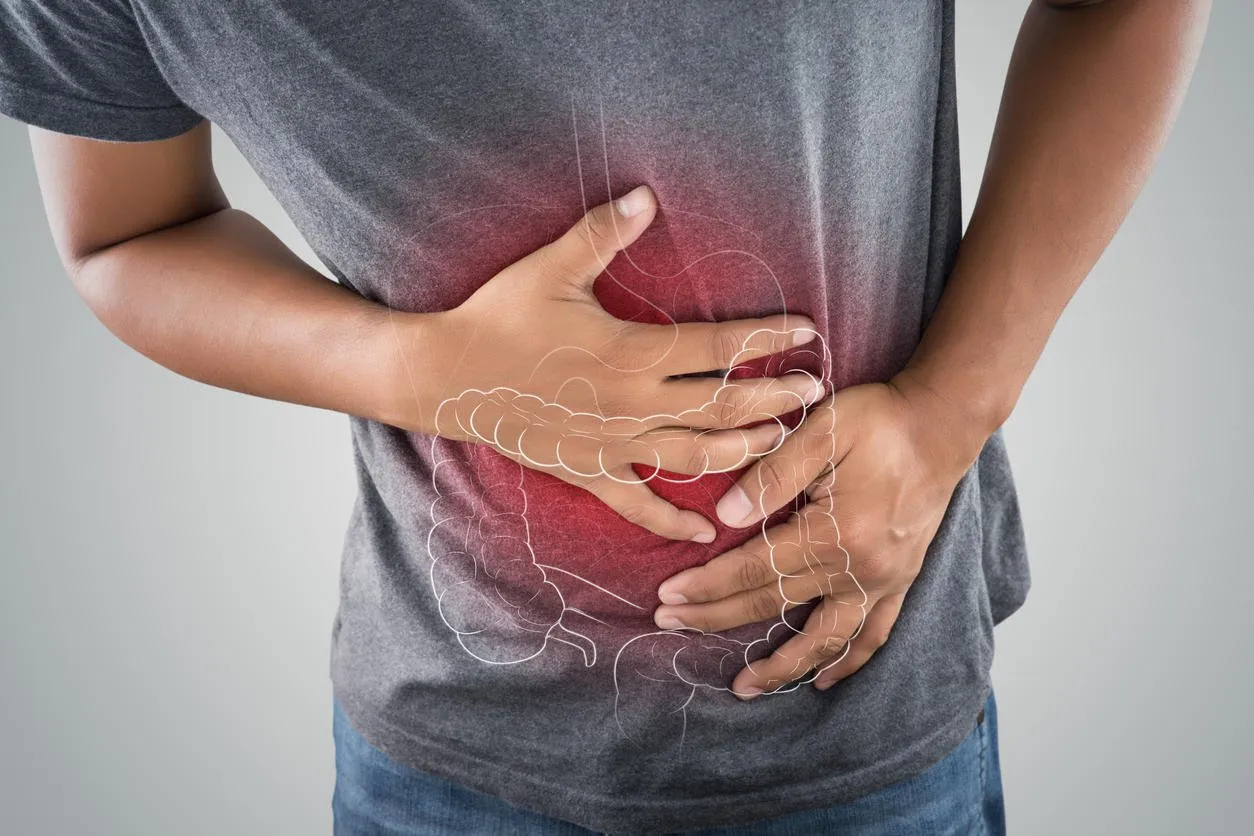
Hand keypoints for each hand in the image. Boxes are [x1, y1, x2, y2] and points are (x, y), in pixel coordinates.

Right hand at [390, 185, 822, 542]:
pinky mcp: (590, 472)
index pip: (718, 349)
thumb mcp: (551, 267)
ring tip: (782, 443)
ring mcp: (614, 445)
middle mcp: (633, 405)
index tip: (807, 331)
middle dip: (775, 401)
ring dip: (744, 452)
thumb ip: (603, 232)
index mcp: (631, 352)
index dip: (767, 339)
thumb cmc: (499, 316)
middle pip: (722, 408)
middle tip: (816, 393)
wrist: (447, 376)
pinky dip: (674, 523)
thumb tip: (648, 194)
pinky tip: (706, 533)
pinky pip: (639, 506)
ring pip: (696, 458)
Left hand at [649, 369, 992, 697]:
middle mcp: (860, 568)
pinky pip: (873, 635)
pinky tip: (822, 680)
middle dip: (717, 618)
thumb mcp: (822, 429)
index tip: (669, 596)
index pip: (754, 569)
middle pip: (775, 604)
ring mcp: (884, 580)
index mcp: (835, 532)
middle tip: (671, 624)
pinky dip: (847, 662)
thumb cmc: (881, 420)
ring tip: (744, 687)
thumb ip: (772, 474)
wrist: (943, 423)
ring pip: (825, 639)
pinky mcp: (901, 581)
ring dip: (783, 667)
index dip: (707, 585)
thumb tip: (725, 517)